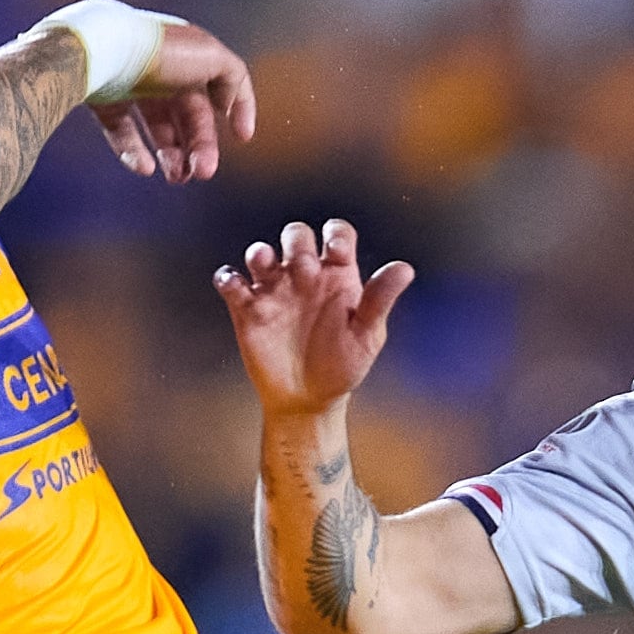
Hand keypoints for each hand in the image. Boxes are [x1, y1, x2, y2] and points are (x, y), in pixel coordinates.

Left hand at [90, 20, 255, 183]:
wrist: (103, 50)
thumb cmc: (159, 51)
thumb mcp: (211, 56)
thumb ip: (233, 77)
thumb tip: (229, 104)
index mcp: (189, 54)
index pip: (218, 86)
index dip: (237, 108)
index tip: (242, 137)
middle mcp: (161, 70)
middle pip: (189, 115)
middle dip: (201, 146)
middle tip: (203, 172)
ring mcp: (131, 84)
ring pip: (159, 127)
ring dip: (173, 156)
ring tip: (178, 178)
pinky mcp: (104, 99)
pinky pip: (123, 131)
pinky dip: (134, 152)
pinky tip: (145, 168)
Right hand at [217, 219, 414, 416]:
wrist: (309, 399)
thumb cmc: (344, 365)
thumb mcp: (368, 334)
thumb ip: (380, 299)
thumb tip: (405, 268)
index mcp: (338, 275)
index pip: (338, 235)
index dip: (335, 233)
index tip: (335, 251)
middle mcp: (305, 276)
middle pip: (296, 235)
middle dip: (297, 242)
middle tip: (303, 269)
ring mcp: (275, 290)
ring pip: (260, 253)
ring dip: (259, 253)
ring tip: (264, 265)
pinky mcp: (248, 309)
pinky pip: (231, 282)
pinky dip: (228, 278)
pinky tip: (236, 288)